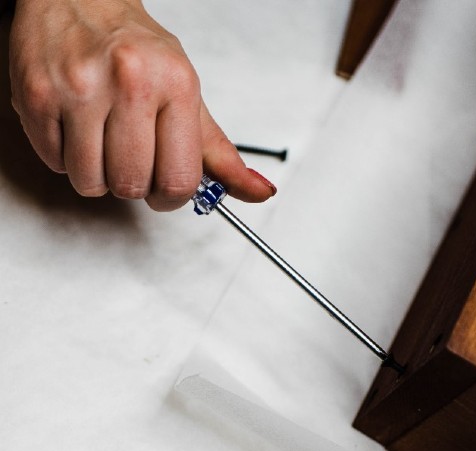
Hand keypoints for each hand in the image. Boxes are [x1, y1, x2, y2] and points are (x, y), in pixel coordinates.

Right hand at [8, 0, 275, 210]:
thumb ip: (221, 154)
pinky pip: (56, 164)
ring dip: (97, 175)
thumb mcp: (189, 98)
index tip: (165, 189)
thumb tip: (261, 192)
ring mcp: (79, 88)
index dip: (171, 197)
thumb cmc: (137, 51)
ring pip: (91, 182)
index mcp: (176, 85)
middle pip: (132, 185)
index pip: (180, 180)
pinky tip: (76, 129)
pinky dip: (66, 158)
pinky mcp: (37, 95)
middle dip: (133, 185)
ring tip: (102, 141)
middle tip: (131, 158)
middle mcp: (129, 82)